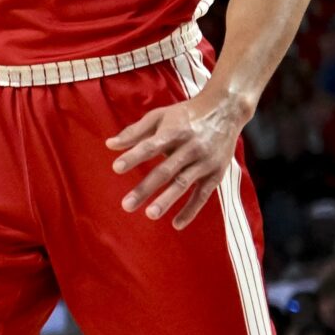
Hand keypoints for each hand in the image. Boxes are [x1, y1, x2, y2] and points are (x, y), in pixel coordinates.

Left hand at [109, 93, 246, 227]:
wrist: (225, 111)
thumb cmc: (185, 115)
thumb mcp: (160, 116)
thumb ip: (134, 132)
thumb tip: (109, 145)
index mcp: (174, 131)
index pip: (150, 146)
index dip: (134, 157)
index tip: (116, 168)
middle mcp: (191, 147)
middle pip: (166, 170)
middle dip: (146, 188)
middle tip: (127, 205)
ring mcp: (205, 161)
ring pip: (183, 184)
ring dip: (167, 201)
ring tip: (150, 214)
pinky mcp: (216, 173)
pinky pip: (203, 194)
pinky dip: (191, 210)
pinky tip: (176, 224)